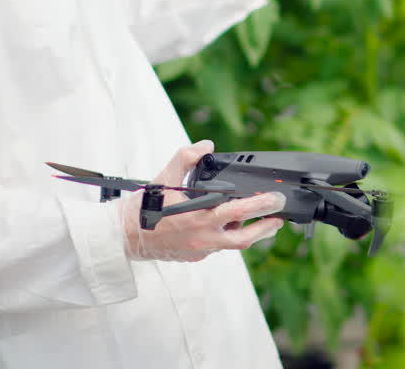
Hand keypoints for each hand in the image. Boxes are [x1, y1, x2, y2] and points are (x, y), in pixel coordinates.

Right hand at [121, 140, 285, 261]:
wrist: (125, 236)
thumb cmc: (145, 207)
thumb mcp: (165, 177)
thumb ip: (186, 157)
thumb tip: (207, 146)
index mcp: (198, 218)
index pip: (238, 211)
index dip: (260, 205)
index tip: (274, 197)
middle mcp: (203, 238)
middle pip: (245, 237)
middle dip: (267, 227)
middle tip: (280, 215)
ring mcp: (201, 250)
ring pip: (234, 244)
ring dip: (251, 232)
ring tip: (266, 221)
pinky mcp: (196, 257)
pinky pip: (219, 246)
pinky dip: (228, 235)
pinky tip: (231, 223)